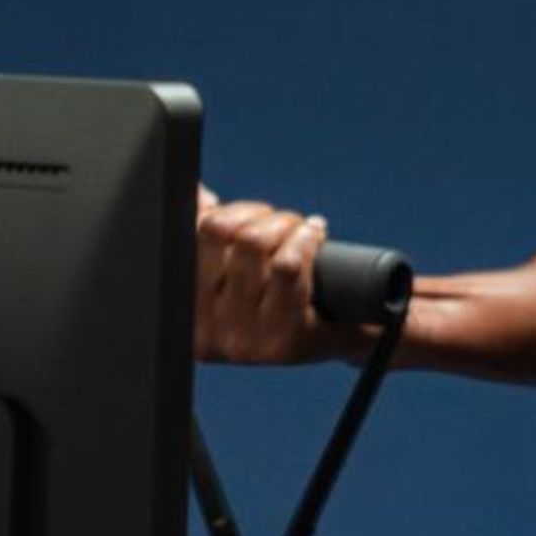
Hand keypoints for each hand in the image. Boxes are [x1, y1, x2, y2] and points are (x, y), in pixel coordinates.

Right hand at [193, 183, 343, 365]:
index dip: (229, 212)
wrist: (344, 336)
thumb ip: (211, 237)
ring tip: (302, 230)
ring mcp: (245, 340)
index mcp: (190, 308)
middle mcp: (208, 330)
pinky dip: (305, 238)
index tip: (255, 215)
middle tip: (287, 223)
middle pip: (222, 231)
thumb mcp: (240, 275)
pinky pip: (287, 265)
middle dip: (262, 215)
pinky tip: (315, 236)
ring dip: (285, 224)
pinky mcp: (284, 341)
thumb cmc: (283, 301)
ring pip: (254, 244)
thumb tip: (201, 194)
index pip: (197, 233)